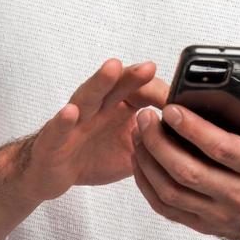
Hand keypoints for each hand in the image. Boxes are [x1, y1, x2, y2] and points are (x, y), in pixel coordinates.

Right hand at [19, 58, 167, 201]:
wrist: (49, 173)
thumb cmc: (91, 156)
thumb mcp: (131, 152)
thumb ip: (155, 142)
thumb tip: (190, 140)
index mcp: (116, 108)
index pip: (140, 92)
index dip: (158, 94)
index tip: (179, 100)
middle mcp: (96, 108)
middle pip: (115, 87)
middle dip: (132, 76)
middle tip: (150, 67)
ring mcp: (73, 121)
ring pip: (87, 97)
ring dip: (100, 82)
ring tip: (113, 67)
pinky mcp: (52, 140)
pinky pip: (58, 129)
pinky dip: (63, 120)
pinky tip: (70, 112)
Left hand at [129, 95, 239, 239]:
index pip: (222, 149)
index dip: (193, 129)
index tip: (171, 109)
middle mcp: (239, 196)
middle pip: (188, 171)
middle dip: (159, 142)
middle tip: (144, 116)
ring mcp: (220, 214)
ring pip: (172, 191)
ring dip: (148, 162)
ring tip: (136, 134)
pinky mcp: (206, 225)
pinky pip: (168, 209)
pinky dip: (147, 186)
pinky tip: (140, 162)